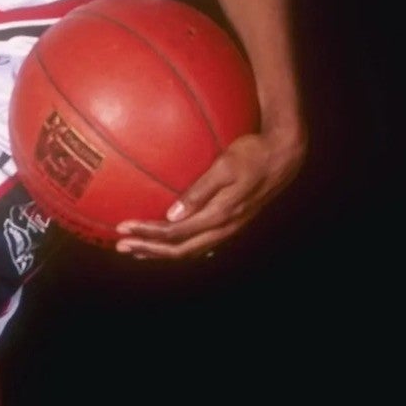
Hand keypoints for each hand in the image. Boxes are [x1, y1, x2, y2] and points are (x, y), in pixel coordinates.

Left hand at [114, 126, 305, 262]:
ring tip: (137, 249)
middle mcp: (224, 228)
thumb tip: (171, 216)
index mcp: (220, 216)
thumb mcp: (225, 167)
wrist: (284, 156)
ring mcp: (229, 229)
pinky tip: (167, 240)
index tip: (123, 227)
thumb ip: (199, 191)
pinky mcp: (231, 223)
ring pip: (190, 250)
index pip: (175, 233)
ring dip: (161, 251)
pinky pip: (200, 242)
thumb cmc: (252, 153)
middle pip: (180, 250)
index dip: (147, 234)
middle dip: (149, 249)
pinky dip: (178, 245)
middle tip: (121, 246)